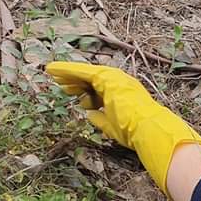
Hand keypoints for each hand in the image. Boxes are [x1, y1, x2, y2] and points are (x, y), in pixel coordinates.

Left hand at [45, 61, 200, 193]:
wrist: (148, 128)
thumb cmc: (135, 131)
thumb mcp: (112, 126)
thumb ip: (100, 119)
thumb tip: (89, 114)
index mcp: (123, 94)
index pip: (99, 89)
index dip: (85, 91)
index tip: (72, 94)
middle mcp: (119, 83)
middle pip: (92, 79)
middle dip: (75, 81)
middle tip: (59, 84)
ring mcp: (114, 79)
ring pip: (85, 73)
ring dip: (68, 73)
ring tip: (52, 73)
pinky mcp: (106, 77)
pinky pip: (82, 71)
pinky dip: (67, 70)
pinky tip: (53, 70)